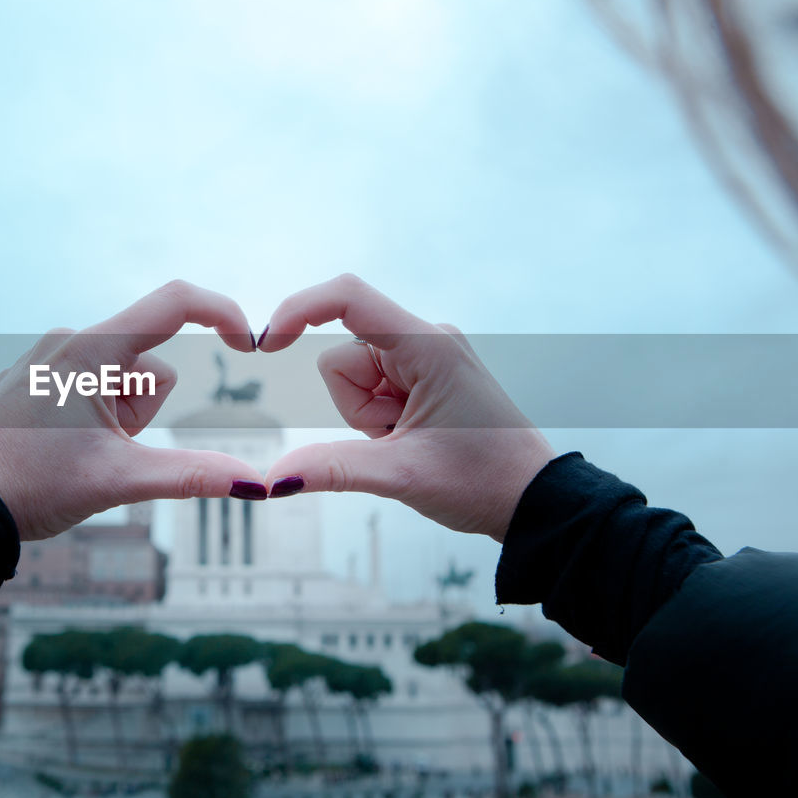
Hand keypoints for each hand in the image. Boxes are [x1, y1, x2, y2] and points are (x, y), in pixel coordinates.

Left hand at [0, 281, 266, 540]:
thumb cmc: (29, 488)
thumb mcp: (119, 481)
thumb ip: (193, 476)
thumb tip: (257, 485)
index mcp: (90, 351)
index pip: (174, 304)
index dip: (221, 313)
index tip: (249, 341)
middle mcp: (67, 342)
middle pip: (149, 367)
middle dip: (145, 412)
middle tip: (103, 450)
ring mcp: (47, 358)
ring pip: (121, 383)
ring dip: (120, 420)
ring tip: (75, 454)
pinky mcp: (34, 378)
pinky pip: (90, 389)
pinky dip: (94, 419)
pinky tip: (57, 450)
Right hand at [258, 274, 553, 541]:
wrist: (532, 500)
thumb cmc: (482, 482)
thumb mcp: (400, 477)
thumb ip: (331, 469)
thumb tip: (271, 480)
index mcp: (428, 346)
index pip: (348, 298)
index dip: (298, 310)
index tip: (265, 345)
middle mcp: (427, 338)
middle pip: (343, 357)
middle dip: (354, 406)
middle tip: (398, 439)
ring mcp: (426, 355)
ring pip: (353, 376)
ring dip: (367, 415)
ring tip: (411, 440)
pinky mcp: (424, 372)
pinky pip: (373, 386)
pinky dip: (380, 416)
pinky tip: (414, 437)